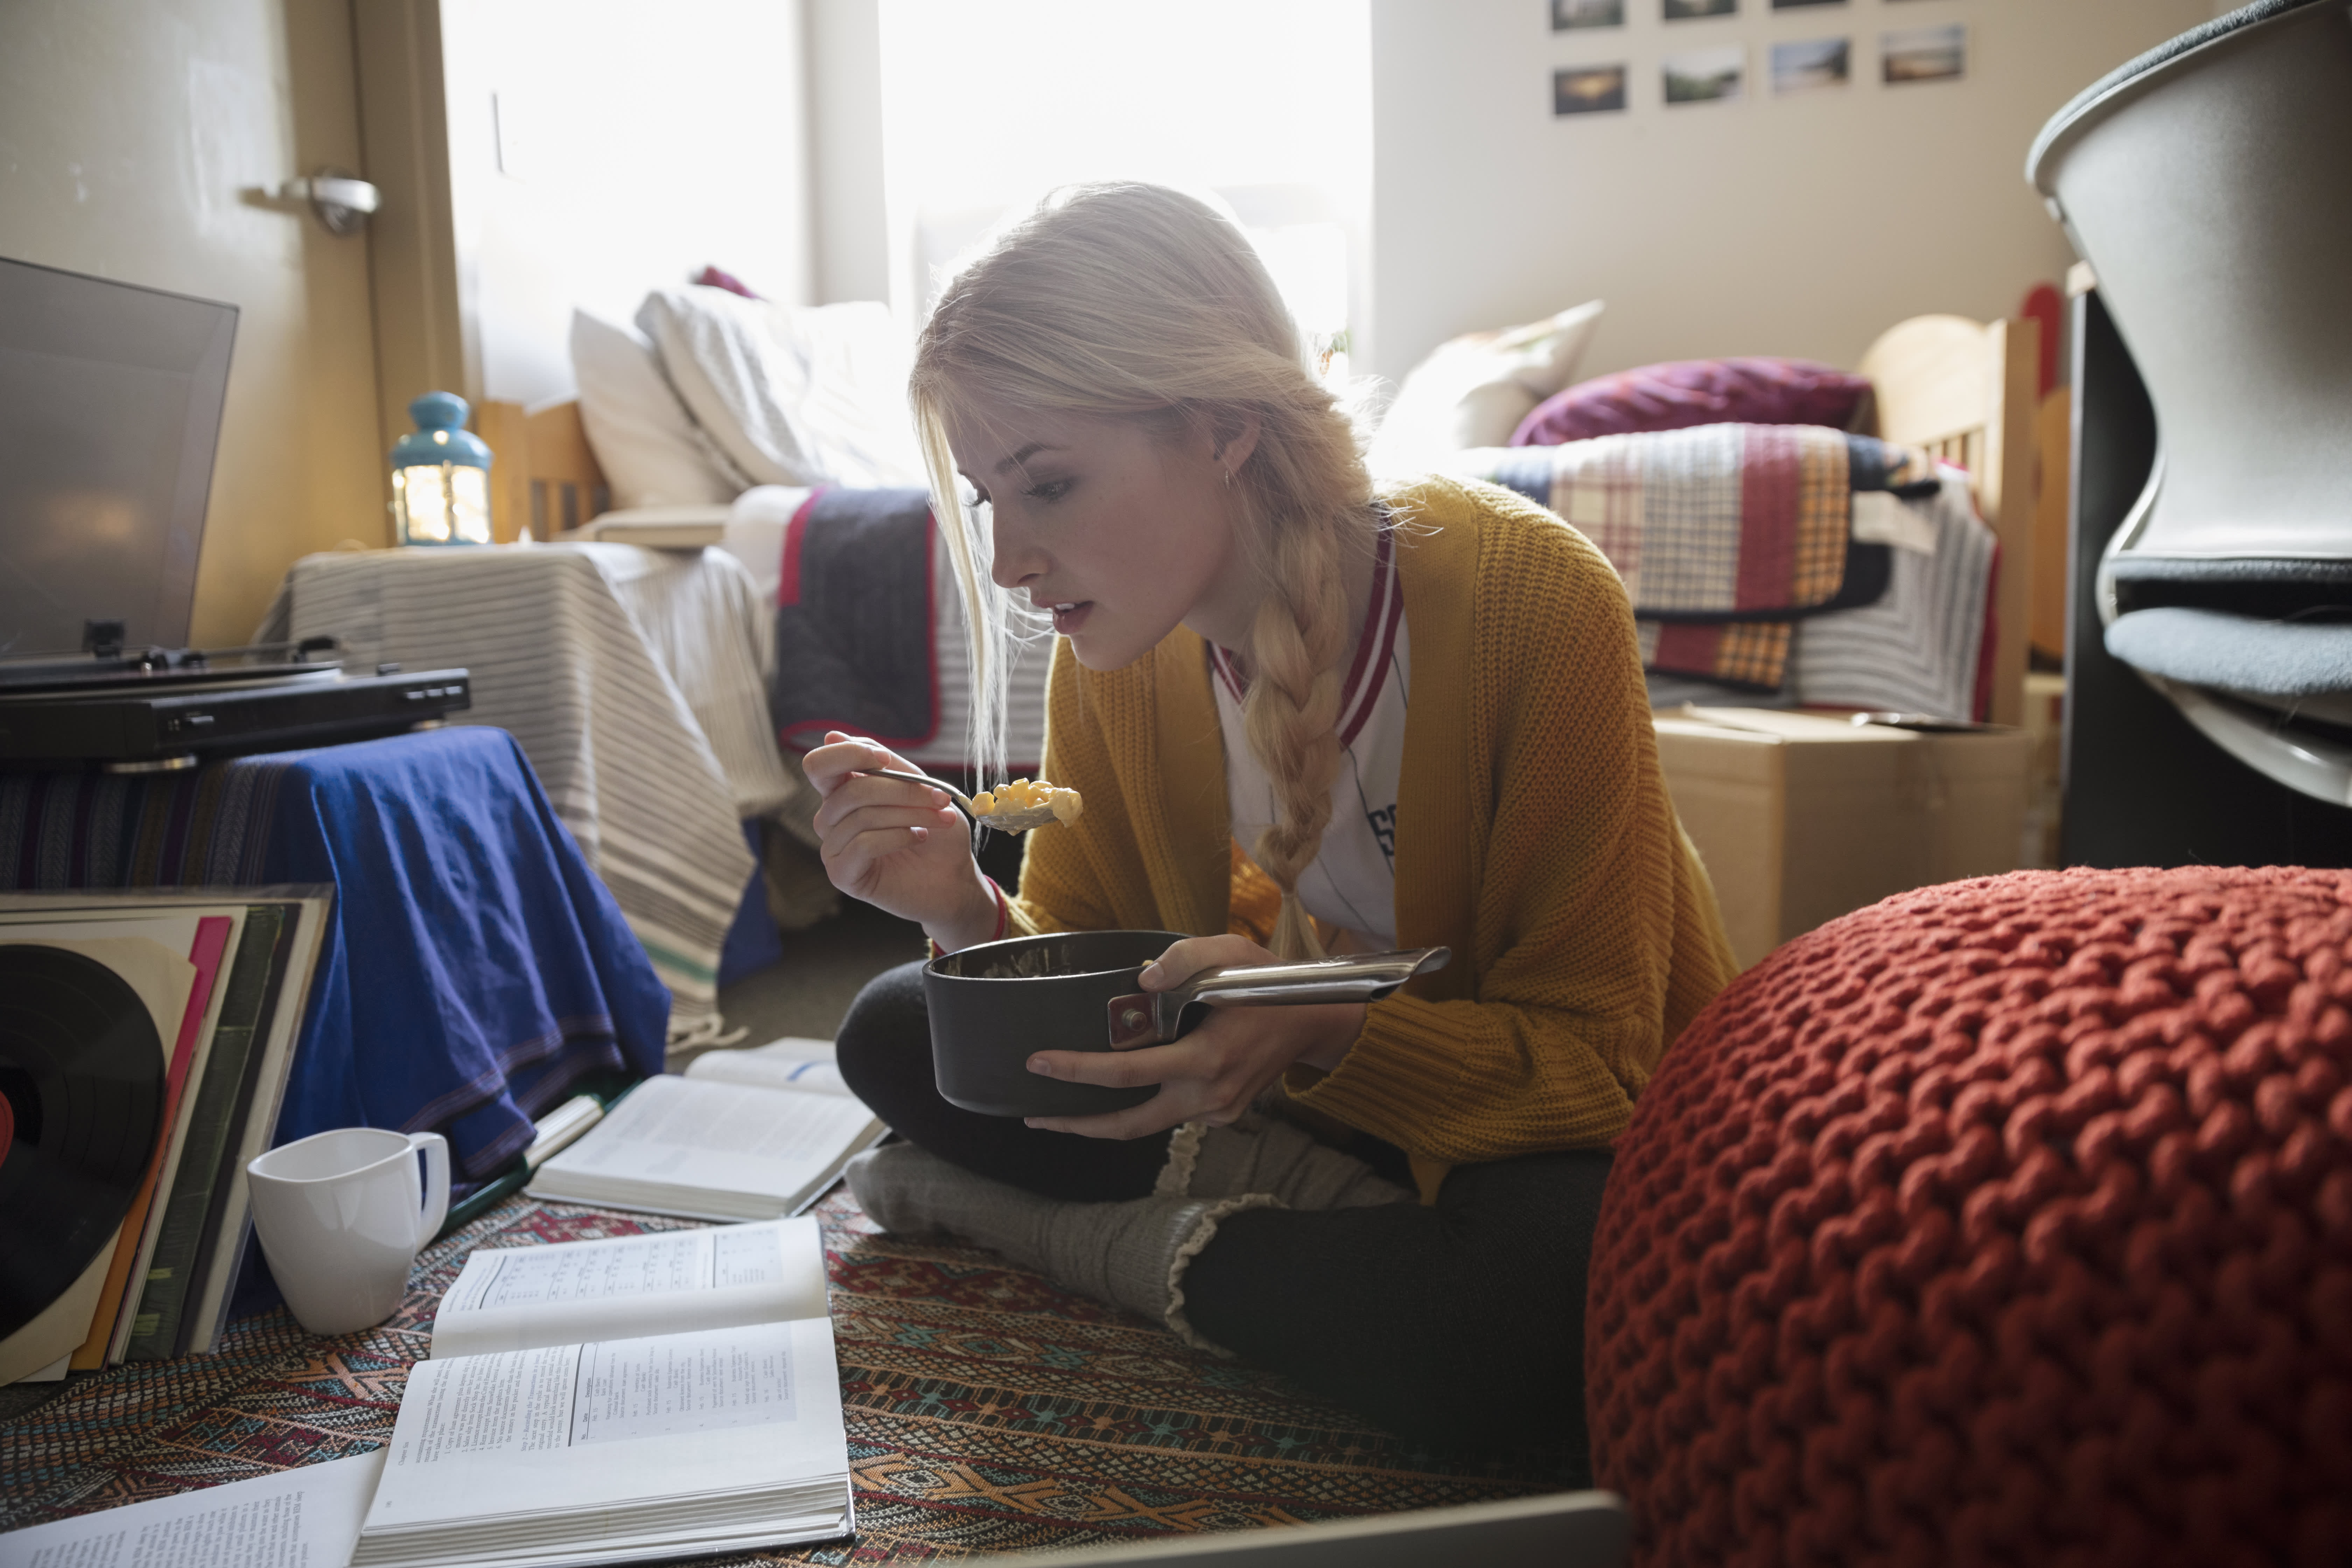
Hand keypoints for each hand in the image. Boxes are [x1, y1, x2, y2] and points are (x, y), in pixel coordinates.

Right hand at [803, 732, 998, 949]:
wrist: (954, 878)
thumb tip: (832, 735)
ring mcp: (833, 847)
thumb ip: (884, 763)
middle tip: (940, 798)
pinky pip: (861, 844)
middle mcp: (831, 818)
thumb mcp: (919, 787)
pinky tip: (917, 839)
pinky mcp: (842, 874)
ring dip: (909, 814)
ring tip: (940, 821)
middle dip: (901, 791)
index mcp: (843, 791)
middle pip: (849, 790)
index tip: (886, 760)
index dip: (848, 755)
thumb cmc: (937, 831)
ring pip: (860, 816)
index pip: (820, 765)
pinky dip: (897, 837)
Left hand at [1022, 934, 1363, 1138]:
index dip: (1079, 1070)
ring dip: (1104, 1121)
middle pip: (1129, 1123)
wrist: (1314, 1021)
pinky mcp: (1222, 1114)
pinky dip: (1139, 1107)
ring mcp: (1217, 1111)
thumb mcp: (1229, 951)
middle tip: (1034, 1117)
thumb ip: (1183, 958)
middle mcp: (1209, 1094)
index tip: (1039, 1063)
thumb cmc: (1267, 982)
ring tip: (1060, 1113)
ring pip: (1148, 1125)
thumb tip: (1141, 979)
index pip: (1128, 1073)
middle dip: (1078, 1124)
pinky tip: (1115, 1094)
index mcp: (1206, 1058)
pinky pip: (1171, 1114)